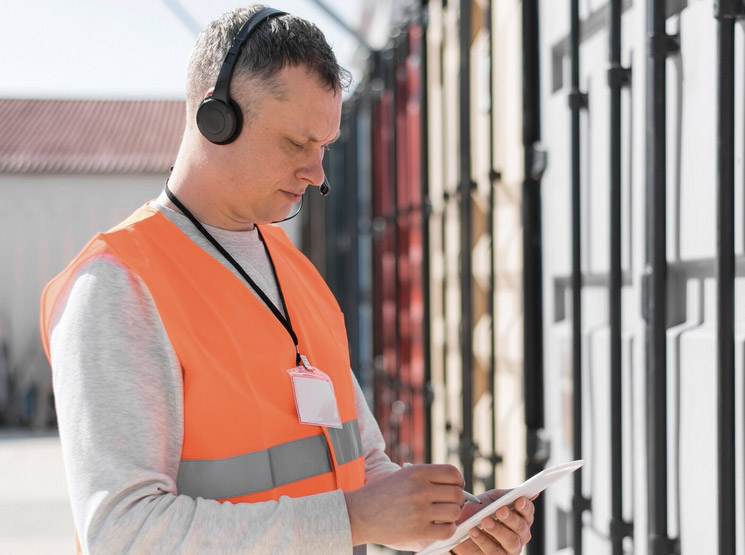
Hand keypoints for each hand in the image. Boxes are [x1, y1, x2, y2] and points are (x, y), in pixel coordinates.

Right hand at [344, 464, 465, 546]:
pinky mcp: (417, 530)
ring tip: (444, 516)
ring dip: (453, 515)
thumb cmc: (380, 493)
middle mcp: (420, 489)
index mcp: (416, 472)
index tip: (455, 487)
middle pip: (457, 493)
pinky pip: (447, 531)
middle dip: (458, 499)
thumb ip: (425, 477)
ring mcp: (419, 510)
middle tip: (449, 504)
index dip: (459, 481)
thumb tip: (454, 485)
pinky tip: (440, 527)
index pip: (453, 472)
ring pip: (455, 512)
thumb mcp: (401, 475)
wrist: (358, 513)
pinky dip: (448, 530)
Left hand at [451, 491, 534, 554]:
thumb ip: (508, 495)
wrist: (459, 526)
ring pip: (511, 541)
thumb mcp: (491, 499)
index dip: (525, 507)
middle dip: (511, 518)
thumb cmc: (479, 511)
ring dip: (497, 530)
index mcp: (520, 518)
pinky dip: (483, 541)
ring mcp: (509, 549)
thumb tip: (533, 494)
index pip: (528, 512)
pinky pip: (494, 552)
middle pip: (521, 527)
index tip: (518, 500)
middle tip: (499, 510)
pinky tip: (474, 531)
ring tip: (484, 521)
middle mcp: (519, 535)